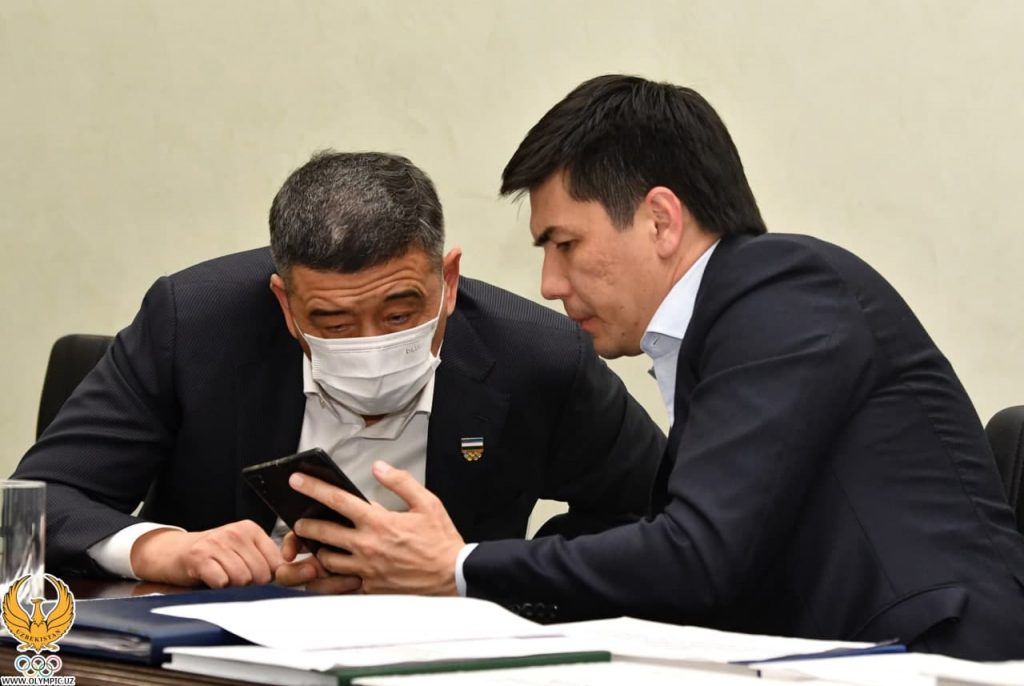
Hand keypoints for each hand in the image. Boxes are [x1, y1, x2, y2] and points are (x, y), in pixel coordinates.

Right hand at [130, 520, 283, 587]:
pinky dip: (217, 587)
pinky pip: (222, 582)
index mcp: (251, 530)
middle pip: (261, 574)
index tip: (258, 580)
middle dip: (250, 585)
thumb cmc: (210, 555)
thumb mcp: (240, 551)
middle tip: (234, 580)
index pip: (277, 562)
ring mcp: (217, 543)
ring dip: (233, 587)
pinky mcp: (199, 557)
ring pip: (243, 580)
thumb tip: (295, 575)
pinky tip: (211, 579)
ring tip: (222, 578)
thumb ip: (264, 561)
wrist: (172, 552)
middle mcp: (235, 533)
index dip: (269, 577)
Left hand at [290, 461, 464, 595]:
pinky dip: (331, 576)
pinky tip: (331, 571)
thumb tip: (380, 468)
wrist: (452, 576)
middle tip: (298, 521)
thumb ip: (400, 482)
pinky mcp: (370, 587)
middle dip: (305, 525)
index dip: (313, 488)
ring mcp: (366, 569)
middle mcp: (368, 546)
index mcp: (379, 522)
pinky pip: (341, 583)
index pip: (337, 500)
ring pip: (327, 560)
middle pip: (323, 532)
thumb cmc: (441, 542)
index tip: (298, 481)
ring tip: (317, 545)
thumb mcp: (427, 503)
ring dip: (319, 550)